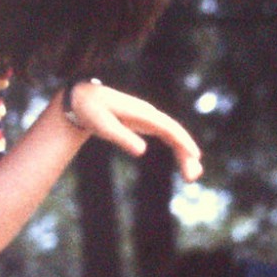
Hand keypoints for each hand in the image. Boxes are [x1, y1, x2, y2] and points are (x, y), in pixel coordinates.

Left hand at [64, 81, 203, 181]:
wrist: (82, 98)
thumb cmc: (90, 110)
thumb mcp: (102, 125)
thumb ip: (121, 137)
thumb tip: (142, 151)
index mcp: (142, 113)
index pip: (169, 128)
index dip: (182, 142)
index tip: (195, 156)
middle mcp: (149, 113)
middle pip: (175, 133)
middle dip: (187, 153)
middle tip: (193, 177)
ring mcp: (149, 117)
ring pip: (173, 135)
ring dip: (184, 153)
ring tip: (191, 176)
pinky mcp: (145, 122)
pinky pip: (166, 135)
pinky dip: (177, 148)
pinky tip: (184, 160)